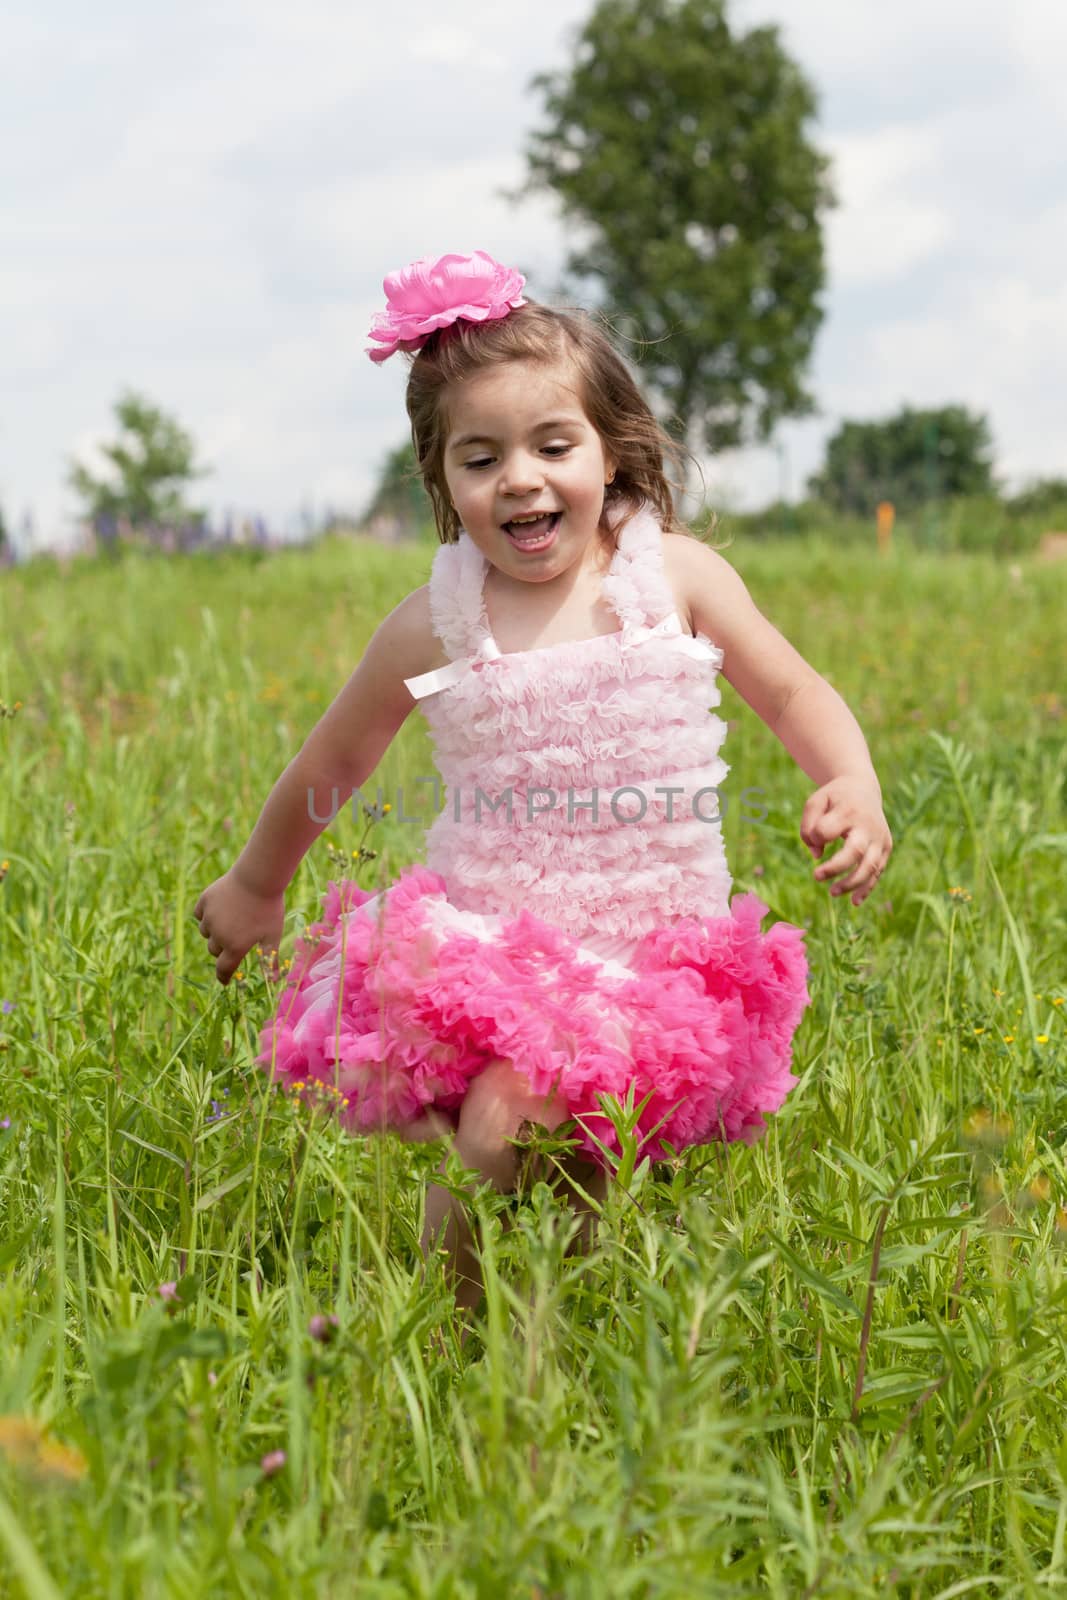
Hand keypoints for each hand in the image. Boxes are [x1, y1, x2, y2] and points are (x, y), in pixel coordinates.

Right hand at [193, 869, 284, 985]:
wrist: (258, 877)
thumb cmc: (268, 908)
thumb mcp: (273, 935)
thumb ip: (270, 959)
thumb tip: (273, 981)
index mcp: (235, 947)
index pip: (224, 969)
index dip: (224, 977)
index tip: (224, 980)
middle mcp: (218, 935)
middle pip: (214, 950)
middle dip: (222, 948)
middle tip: (235, 936)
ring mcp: (209, 918)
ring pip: (206, 932)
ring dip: (214, 931)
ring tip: (230, 918)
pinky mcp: (204, 902)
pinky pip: (200, 914)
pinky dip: (207, 914)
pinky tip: (220, 907)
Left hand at [800, 776, 891, 906]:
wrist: (863, 789)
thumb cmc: (834, 798)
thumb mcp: (816, 802)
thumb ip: (808, 826)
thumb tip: (817, 855)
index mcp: (848, 811)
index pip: (829, 829)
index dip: (817, 836)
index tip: (813, 837)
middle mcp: (867, 826)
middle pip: (855, 852)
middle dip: (836, 868)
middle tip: (816, 876)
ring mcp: (880, 838)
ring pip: (870, 866)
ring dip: (851, 884)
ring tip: (832, 893)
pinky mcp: (886, 847)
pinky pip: (878, 871)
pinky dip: (867, 888)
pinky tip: (855, 902)